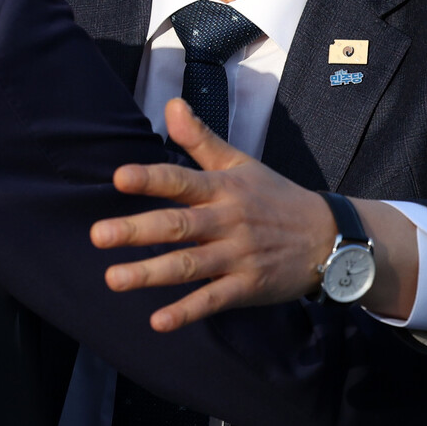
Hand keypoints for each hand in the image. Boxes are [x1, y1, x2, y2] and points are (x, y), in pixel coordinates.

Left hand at [89, 98, 416, 331]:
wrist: (328, 237)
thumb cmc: (276, 198)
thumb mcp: (241, 164)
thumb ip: (201, 139)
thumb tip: (171, 104)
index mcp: (224, 189)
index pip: (182, 180)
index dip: (151, 179)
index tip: (120, 178)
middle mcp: (228, 221)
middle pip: (178, 225)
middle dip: (137, 231)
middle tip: (97, 235)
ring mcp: (238, 255)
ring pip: (189, 266)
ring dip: (150, 274)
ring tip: (113, 279)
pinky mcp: (247, 286)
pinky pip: (213, 300)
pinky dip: (187, 311)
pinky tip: (157, 321)